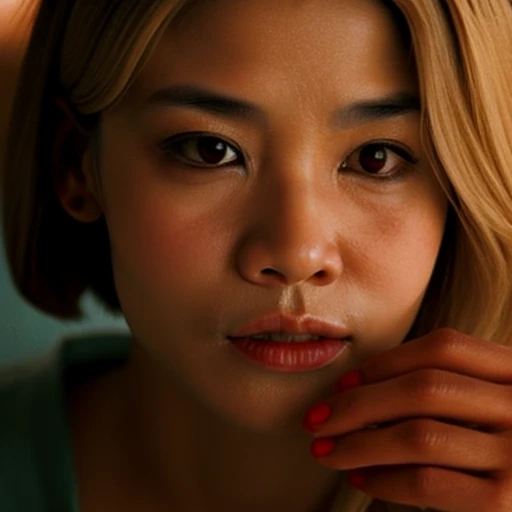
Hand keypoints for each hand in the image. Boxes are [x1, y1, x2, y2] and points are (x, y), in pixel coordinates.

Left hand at [302, 328, 511, 511]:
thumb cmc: (501, 437)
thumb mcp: (488, 397)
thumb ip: (449, 383)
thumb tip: (359, 390)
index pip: (442, 348)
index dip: (384, 362)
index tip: (341, 383)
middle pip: (423, 389)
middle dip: (357, 404)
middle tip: (315, 420)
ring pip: (418, 436)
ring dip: (359, 444)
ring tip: (325, 450)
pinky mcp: (507, 503)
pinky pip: (428, 484)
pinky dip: (385, 479)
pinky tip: (360, 478)